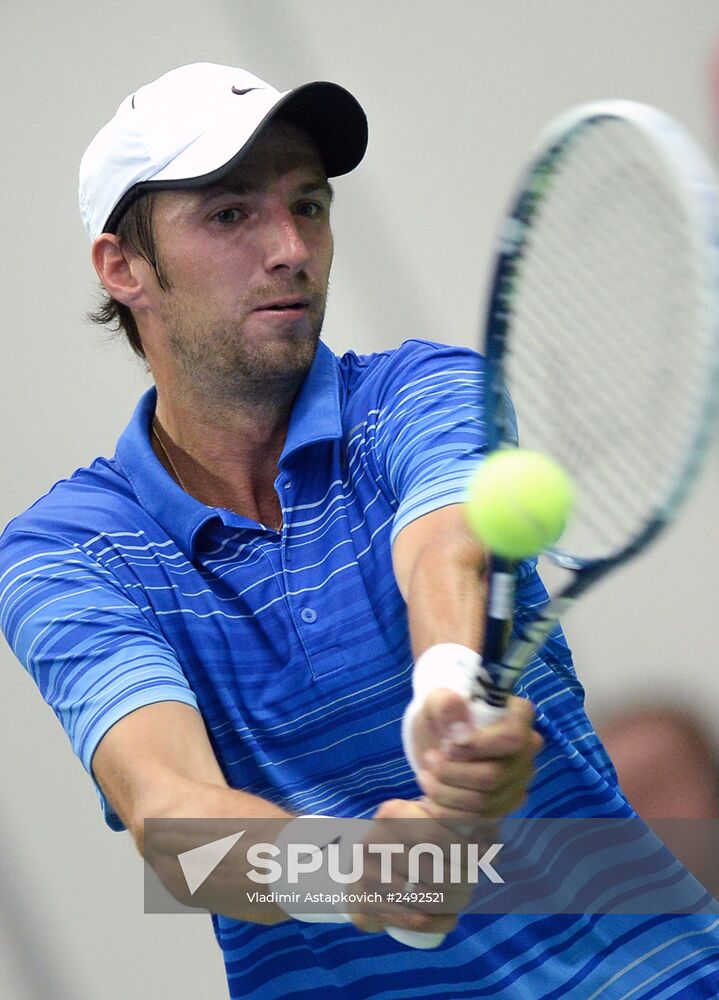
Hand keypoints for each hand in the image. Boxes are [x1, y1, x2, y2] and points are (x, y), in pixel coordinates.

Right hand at [348, 797, 470, 938]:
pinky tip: (450, 917)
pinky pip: (413, 921)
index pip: (435, 835)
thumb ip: (459, 825)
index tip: (483, 858)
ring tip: (463, 897)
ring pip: (427, 899)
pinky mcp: (365, 904)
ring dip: (455, 902)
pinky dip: (439, 922)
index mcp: (392, 814)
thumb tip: (493, 851)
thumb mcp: (424, 818)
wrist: (360, 863)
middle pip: (435, 871)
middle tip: (472, 881)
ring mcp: (367, 876)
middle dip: (464, 881)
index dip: (465, 851)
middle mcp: (375, 842)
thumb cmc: (404, 838)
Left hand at [408, 691, 542, 820]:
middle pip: (495, 775)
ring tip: (426, 777)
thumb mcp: (433, 702)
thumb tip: (456, 714)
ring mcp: (521, 777)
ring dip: (446, 793)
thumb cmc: (441, 716)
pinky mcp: (509, 801)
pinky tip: (432, 798)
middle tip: (429, 759)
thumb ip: (443, 704)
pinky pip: (482, 818)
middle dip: (453, 772)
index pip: (511, 737)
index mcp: (518, 714)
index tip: (446, 746)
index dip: (477, 747)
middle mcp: (528, 747)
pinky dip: (450, 812)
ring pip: (485, 801)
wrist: (439, 739)